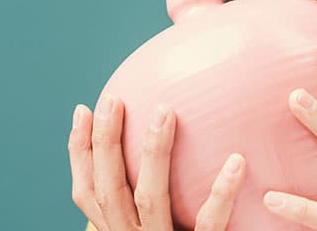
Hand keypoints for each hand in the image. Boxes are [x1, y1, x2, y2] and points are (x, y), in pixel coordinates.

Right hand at [68, 95, 248, 230]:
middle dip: (106, 143)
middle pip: (110, 190)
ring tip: (165, 112)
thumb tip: (151, 148)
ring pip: (150, 199)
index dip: (79, 153)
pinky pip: (209, 224)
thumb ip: (146, 199)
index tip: (83, 108)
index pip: (87, 192)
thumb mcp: (152, 228)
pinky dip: (222, 193)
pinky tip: (236, 160)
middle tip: (115, 99)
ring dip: (155, 154)